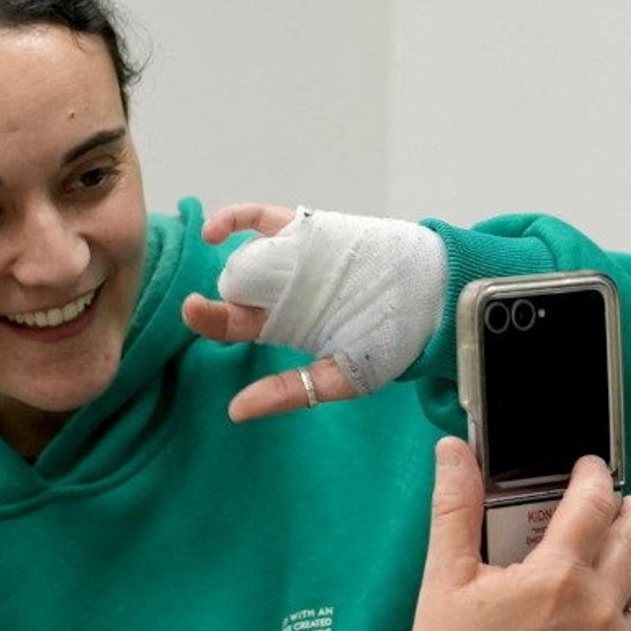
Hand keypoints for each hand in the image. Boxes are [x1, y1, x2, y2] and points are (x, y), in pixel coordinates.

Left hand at [181, 202, 444, 421]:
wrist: (435, 295)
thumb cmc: (393, 340)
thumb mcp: (343, 377)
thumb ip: (291, 392)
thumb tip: (236, 412)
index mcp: (284, 325)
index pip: (234, 325)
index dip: (210, 321)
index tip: (195, 314)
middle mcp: (281, 290)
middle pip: (233, 290)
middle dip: (210, 300)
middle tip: (196, 306)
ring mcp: (291, 257)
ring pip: (244, 254)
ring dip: (223, 259)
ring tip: (215, 264)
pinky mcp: (306, 228)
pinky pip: (261, 219)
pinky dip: (234, 218)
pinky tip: (215, 230)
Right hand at [409, 437, 630, 630]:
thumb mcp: (444, 579)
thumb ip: (456, 508)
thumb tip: (455, 454)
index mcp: (556, 576)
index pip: (593, 504)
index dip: (594, 477)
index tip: (589, 469)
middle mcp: (598, 609)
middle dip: (627, 511)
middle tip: (617, 502)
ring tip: (617, 557)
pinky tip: (619, 613)